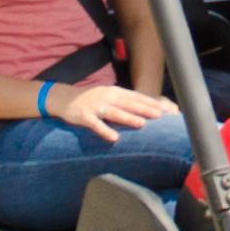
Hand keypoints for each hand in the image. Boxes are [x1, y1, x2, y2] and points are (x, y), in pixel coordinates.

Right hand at [47, 82, 166, 135]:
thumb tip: (145, 110)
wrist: (64, 98)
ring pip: (114, 112)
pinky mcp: (84, 116)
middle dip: (144, 109)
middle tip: (160, 115)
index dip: (150, 102)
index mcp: (115, 92)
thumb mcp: (109, 96)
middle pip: (128, 103)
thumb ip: (125, 102)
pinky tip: (114, 138)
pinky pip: (96, 124)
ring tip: (141, 124)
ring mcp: (95, 106)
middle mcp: (107, 97)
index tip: (165, 108)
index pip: (136, 97)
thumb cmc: (92, 99)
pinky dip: (105, 131)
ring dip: (128, 118)